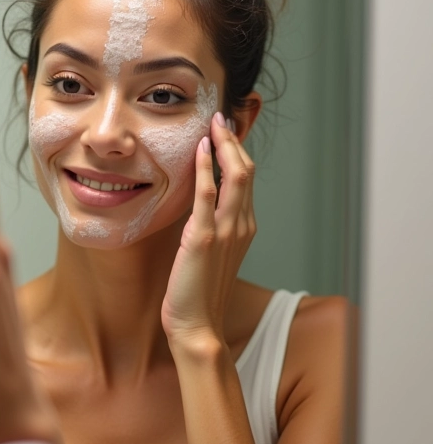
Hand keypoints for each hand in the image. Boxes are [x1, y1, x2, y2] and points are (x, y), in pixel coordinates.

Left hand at [161, 112, 255, 349]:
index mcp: (244, 228)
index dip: (237, 152)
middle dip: (233, 141)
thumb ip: (213, 228)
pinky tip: (201, 148)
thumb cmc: (200, 292)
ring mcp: (226, 231)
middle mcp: (241, 225)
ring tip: (214, 123)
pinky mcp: (204, 237)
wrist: (198, 326)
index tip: (225, 131)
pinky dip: (207, 167)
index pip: (246, 180)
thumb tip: (200, 206)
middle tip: (220, 117)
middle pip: (246, 171)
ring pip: (235, 177)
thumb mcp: (212, 254)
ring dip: (224, 145)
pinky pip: (208, 194)